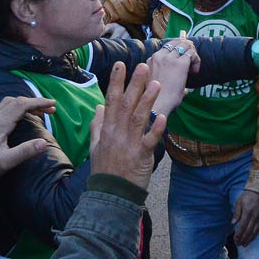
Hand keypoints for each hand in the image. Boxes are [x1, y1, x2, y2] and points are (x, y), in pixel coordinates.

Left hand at [0, 96, 54, 181]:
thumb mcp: (7, 162)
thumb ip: (25, 152)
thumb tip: (44, 143)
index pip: (22, 105)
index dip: (39, 102)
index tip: (53, 105)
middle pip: (17, 101)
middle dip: (35, 102)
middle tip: (51, 110)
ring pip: (9, 102)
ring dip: (25, 103)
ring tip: (37, 112)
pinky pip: (0, 106)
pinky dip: (12, 105)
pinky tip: (16, 113)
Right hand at [88, 62, 166, 189]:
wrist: (110, 194)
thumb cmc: (105, 169)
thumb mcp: (95, 146)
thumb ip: (97, 125)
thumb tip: (98, 106)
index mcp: (107, 129)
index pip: (110, 101)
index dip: (115, 82)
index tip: (120, 65)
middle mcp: (117, 134)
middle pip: (126, 105)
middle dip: (134, 84)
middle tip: (143, 66)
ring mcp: (129, 144)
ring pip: (138, 118)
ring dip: (147, 100)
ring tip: (156, 83)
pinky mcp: (141, 156)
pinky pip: (149, 140)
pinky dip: (156, 129)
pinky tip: (162, 116)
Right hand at [146, 39, 195, 115]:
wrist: (157, 104)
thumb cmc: (157, 100)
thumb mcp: (157, 85)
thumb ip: (167, 80)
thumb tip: (183, 89)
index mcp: (151, 60)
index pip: (168, 46)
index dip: (178, 52)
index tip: (182, 63)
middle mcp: (159, 56)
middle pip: (177, 42)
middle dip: (187, 47)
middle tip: (192, 59)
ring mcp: (169, 59)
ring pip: (185, 44)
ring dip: (192, 52)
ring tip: (194, 65)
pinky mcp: (180, 64)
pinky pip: (192, 54)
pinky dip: (196, 60)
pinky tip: (195, 71)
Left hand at [232, 189, 258, 245]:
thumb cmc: (248, 195)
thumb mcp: (239, 202)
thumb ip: (236, 213)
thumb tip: (233, 224)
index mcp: (247, 212)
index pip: (242, 226)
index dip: (238, 235)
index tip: (235, 239)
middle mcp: (254, 216)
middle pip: (248, 231)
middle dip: (243, 239)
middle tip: (238, 244)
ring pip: (254, 232)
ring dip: (249, 239)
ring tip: (244, 244)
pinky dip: (255, 235)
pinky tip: (251, 239)